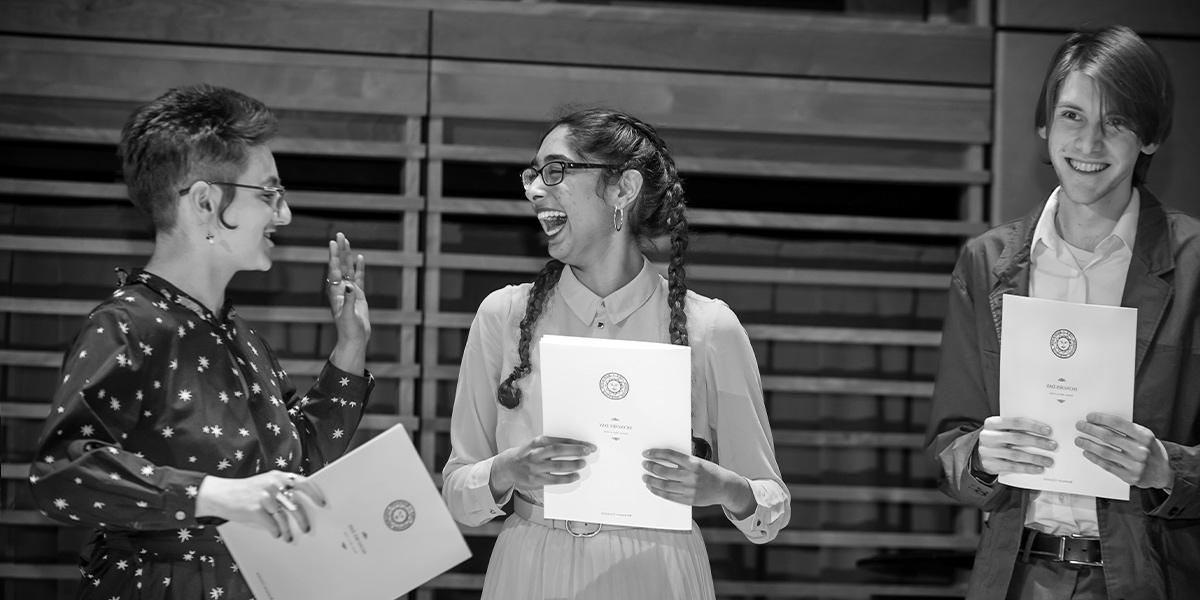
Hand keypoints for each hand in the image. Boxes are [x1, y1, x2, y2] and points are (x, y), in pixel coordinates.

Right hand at [195, 471, 326, 542]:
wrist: (221, 494)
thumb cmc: (245, 491)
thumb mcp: (265, 483)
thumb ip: (281, 489)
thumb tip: (301, 506)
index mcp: (278, 477)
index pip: (304, 483)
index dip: (315, 494)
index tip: (322, 504)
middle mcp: (273, 485)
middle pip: (297, 504)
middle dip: (303, 519)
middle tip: (307, 528)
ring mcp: (264, 497)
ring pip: (285, 518)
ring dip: (289, 530)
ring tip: (289, 537)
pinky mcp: (255, 509)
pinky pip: (272, 525)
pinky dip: (276, 532)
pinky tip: (276, 534)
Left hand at [326, 232, 369, 345]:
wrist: (354, 339)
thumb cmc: (349, 330)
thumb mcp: (348, 316)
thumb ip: (349, 300)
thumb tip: (349, 286)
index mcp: (336, 293)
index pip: (334, 270)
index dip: (334, 256)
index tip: (333, 243)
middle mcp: (341, 289)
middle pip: (340, 266)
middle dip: (340, 251)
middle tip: (340, 235)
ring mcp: (349, 291)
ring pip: (348, 269)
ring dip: (347, 256)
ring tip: (347, 242)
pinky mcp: (358, 295)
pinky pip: (359, 278)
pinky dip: (359, 268)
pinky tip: (360, 258)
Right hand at [490, 436, 595, 496]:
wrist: (507, 467)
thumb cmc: (526, 454)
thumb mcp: (535, 445)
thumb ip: (551, 445)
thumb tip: (575, 446)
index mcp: (537, 442)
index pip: (559, 440)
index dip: (575, 442)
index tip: (588, 445)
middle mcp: (535, 453)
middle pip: (558, 450)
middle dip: (575, 451)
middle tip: (588, 452)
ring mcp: (535, 467)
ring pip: (557, 465)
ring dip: (573, 465)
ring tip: (583, 464)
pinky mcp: (535, 480)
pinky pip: (554, 479)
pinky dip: (566, 478)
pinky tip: (575, 476)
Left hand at [642, 448, 753, 516]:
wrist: (725, 487)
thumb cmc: (710, 472)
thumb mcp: (699, 462)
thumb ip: (683, 461)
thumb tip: (663, 458)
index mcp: (693, 463)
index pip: (670, 455)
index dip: (656, 453)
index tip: (646, 453)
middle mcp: (691, 476)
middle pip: (664, 471)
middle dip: (652, 467)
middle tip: (644, 465)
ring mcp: (690, 489)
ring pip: (664, 485)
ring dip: (652, 481)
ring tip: (645, 477)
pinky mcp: (689, 500)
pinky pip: (669, 496)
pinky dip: (658, 492)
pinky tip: (652, 488)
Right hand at [976, 416, 1056, 474]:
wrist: (980, 453)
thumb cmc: (999, 438)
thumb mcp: (1003, 430)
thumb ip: (1018, 429)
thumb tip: (1044, 433)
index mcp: (992, 423)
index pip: (1015, 422)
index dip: (1033, 426)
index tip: (1048, 431)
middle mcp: (989, 436)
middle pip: (1017, 438)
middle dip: (1037, 442)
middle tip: (1053, 446)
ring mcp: (988, 451)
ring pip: (1015, 454)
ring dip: (1035, 458)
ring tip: (1049, 461)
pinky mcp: (991, 464)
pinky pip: (1012, 467)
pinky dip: (1027, 468)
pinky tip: (1038, 469)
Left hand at [1076, 412, 1172, 489]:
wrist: (1163, 474)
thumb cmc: (1150, 451)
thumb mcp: (1145, 437)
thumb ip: (1128, 430)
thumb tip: (1101, 421)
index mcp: (1145, 436)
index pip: (1118, 423)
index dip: (1101, 419)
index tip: (1089, 416)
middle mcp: (1141, 450)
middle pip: (1109, 437)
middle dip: (1091, 430)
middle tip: (1080, 426)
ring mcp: (1135, 465)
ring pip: (1105, 452)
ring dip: (1088, 444)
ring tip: (1079, 440)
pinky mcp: (1129, 477)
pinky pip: (1107, 465)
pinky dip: (1094, 458)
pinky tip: (1086, 452)